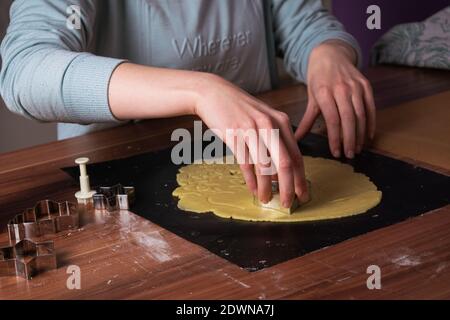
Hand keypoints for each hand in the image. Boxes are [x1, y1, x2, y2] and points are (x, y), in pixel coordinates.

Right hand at [194, 73, 308, 206]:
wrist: (213, 93)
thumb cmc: (239, 108)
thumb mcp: (263, 118)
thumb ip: (275, 139)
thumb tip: (282, 169)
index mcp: (281, 122)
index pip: (297, 155)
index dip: (301, 178)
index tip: (303, 193)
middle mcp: (269, 125)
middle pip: (285, 163)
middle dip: (289, 187)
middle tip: (288, 203)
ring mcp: (251, 130)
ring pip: (265, 166)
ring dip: (267, 187)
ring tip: (266, 199)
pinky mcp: (234, 135)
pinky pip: (246, 163)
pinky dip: (251, 179)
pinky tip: (253, 189)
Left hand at [295, 40, 375, 157]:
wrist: (330, 54)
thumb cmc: (318, 79)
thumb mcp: (311, 98)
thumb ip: (307, 121)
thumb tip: (295, 139)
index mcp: (324, 93)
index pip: (332, 120)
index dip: (335, 138)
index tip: (336, 153)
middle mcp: (341, 89)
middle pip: (348, 119)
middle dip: (349, 140)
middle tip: (349, 155)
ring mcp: (355, 86)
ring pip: (361, 114)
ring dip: (360, 134)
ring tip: (357, 148)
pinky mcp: (366, 85)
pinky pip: (370, 107)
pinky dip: (371, 122)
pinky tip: (369, 136)